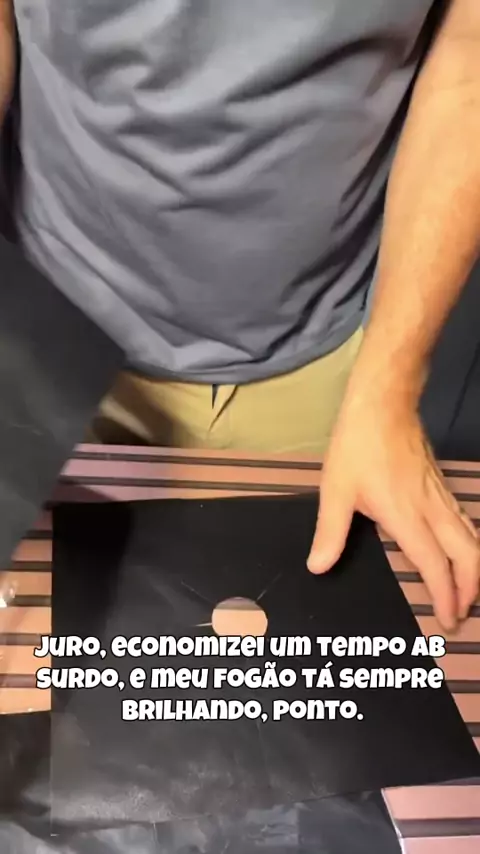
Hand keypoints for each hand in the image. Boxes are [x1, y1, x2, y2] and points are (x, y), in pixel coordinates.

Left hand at [308, 399, 479, 631]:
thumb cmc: (357, 446)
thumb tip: (318, 567)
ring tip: (469, 591)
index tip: (447, 619)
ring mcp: (440, 495)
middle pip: (467, 556)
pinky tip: (461, 550)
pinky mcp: (440, 484)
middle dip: (471, 589)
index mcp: (407, 516)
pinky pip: (465, 522)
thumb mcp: (335, 490)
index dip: (444, 595)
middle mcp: (432, 510)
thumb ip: (330, 532)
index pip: (434, 565)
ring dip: (475, 569)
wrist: (383, 404)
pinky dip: (470, 546)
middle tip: (463, 613)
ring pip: (472, 539)